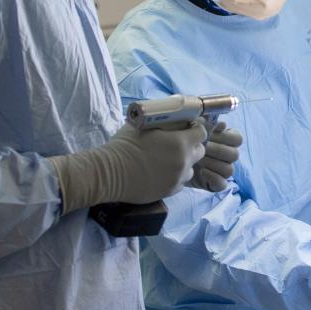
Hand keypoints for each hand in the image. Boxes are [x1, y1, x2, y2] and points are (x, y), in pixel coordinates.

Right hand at [49, 122, 207, 213]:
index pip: (201, 133)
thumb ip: (164, 122)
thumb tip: (174, 117)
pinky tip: (161, 172)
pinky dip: (175, 177)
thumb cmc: (124, 145)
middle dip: (192, 146)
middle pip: (200, 151)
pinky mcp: (169, 192)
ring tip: (168, 160)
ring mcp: (177, 179)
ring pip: (191, 169)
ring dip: (185, 163)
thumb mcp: (145, 125)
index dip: (195, 129)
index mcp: (180, 143)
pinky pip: (180, 182)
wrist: (109, 173)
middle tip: (178, 143)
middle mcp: (184, 162)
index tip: (187, 128)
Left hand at [188, 120, 243, 191]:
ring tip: (198, 159)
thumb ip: (207, 126)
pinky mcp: (217, 184)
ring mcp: (224, 171)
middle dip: (217, 150)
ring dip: (213, 163)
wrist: (173, 161)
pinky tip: (201, 171)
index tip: (210, 133)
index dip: (226, 136)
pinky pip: (222, 183)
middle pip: (234, 155)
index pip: (237, 139)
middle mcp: (229, 156)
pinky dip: (213, 177)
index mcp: (228, 141)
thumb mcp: (194, 132)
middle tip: (201, 147)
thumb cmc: (187, 143)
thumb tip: (221, 124)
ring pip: (229, 169)